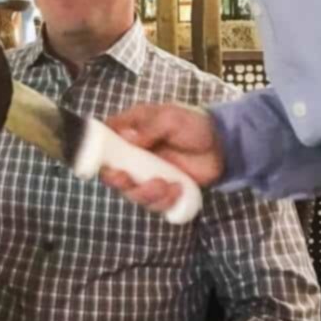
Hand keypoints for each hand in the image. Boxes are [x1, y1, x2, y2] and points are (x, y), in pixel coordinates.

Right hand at [101, 104, 224, 213]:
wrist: (223, 146)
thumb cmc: (195, 125)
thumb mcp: (171, 117)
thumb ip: (149, 127)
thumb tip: (127, 138)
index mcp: (132, 132)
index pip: (105, 142)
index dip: (97, 152)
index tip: (100, 161)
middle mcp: (135, 156)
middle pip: (112, 174)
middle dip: (117, 180)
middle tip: (126, 179)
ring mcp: (148, 174)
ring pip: (132, 193)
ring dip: (145, 193)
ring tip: (165, 185)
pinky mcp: (163, 190)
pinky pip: (153, 203)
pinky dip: (163, 200)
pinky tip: (178, 188)